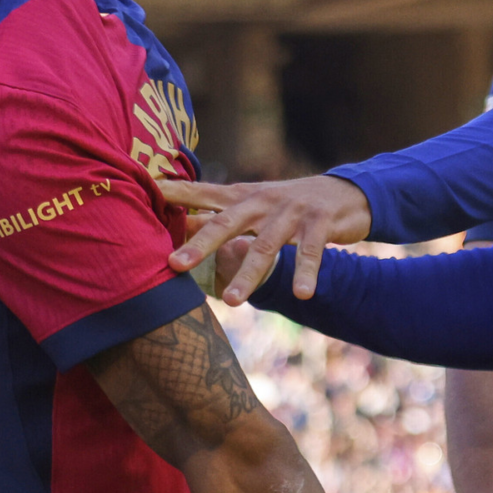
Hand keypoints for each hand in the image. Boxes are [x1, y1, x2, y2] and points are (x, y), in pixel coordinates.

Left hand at [160, 175, 372, 305]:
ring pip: (265, 245)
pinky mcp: (320, 223)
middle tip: (173, 265)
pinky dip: (305, 273)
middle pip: (226, 222)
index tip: (147, 190)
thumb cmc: (287, 205)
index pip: (203, 192)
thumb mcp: (253, 206)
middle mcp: (262, 201)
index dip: (176, 192)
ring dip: (248, 275)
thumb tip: (178, 224)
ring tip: (231, 303)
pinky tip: (301, 294)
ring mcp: (291, 211)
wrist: (345, 192)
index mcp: (242, 196)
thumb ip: (219, 214)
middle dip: (199, 244)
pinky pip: (310, 251)